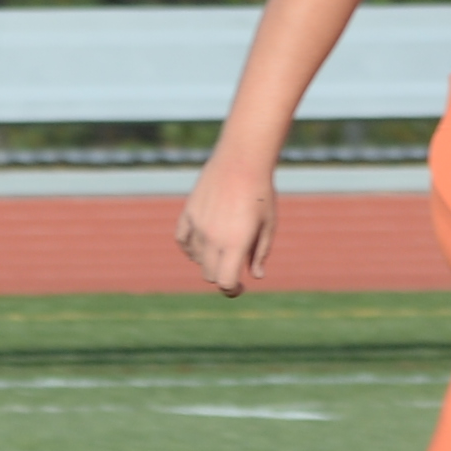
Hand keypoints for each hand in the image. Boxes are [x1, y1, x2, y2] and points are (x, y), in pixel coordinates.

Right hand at [174, 146, 277, 294]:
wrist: (242, 160)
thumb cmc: (261, 193)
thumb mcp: (268, 225)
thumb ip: (260, 253)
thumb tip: (255, 276)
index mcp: (235, 244)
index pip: (225, 283)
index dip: (233, 290)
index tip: (240, 286)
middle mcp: (213, 238)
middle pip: (211, 274)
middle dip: (223, 276)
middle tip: (234, 269)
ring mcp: (198, 226)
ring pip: (197, 259)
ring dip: (209, 261)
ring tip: (223, 250)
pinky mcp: (189, 213)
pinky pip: (182, 240)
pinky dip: (190, 248)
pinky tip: (202, 245)